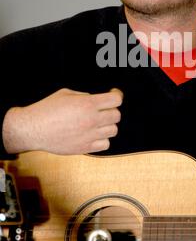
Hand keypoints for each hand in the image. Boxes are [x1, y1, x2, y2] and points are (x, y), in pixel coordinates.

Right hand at [2, 88, 122, 154]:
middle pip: (116, 115)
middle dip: (111, 110)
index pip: (116, 100)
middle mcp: (91, 120)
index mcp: (87, 104)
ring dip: (107, 125)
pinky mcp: (85, 148)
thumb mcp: (66, 93)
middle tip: (103, 110)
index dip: (116, 96)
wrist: (33, 128)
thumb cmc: (46, 109)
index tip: (113, 96)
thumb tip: (95, 99)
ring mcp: (89, 135)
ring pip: (113, 130)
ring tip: (98, 123)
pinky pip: (105, 145)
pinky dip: (102, 140)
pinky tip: (94, 135)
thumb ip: (84, 96)